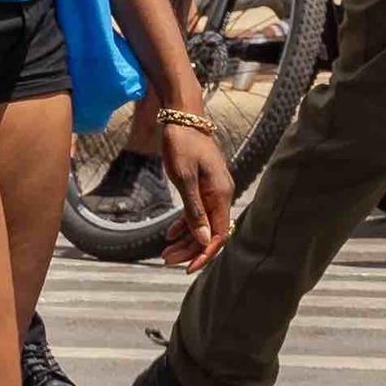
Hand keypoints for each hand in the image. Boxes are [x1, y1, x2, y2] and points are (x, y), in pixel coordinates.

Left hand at [156, 114, 234, 269]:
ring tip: (164, 253)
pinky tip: (169, 234)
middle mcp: (221, 195)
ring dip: (185, 240)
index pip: (218, 234)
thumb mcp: (184, 179)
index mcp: (221, 194)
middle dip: (190, 249)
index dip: (204, 253)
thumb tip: (204, 241)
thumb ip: (194, 211)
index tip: (187, 268)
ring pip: (203, 224)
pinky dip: (185, 225)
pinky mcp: (204, 186)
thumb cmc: (183, 145)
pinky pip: (198, 212)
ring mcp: (213, 190)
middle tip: (166, 261)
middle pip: (209, 232)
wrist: (182, 118)